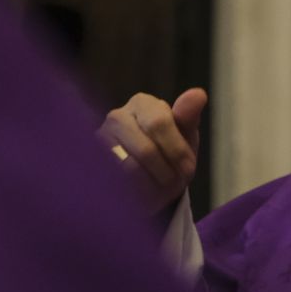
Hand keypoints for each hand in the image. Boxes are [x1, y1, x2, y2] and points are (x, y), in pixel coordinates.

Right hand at [97, 88, 206, 214]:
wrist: (145, 179)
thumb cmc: (168, 150)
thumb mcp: (184, 136)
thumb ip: (188, 117)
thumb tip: (199, 94)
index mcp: (142, 103)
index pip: (159, 123)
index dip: (177, 151)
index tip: (188, 169)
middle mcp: (116, 117)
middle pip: (145, 150)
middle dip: (166, 172)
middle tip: (176, 184)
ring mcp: (99, 142)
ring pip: (129, 170)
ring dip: (152, 187)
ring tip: (160, 190)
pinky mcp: (91, 167)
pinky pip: (115, 185)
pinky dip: (134, 196)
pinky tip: (142, 197)